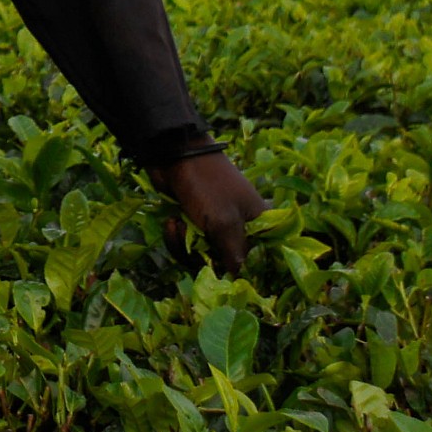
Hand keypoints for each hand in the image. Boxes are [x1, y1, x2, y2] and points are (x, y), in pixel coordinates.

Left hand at [148, 152, 268, 272]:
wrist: (173, 155)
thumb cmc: (206, 185)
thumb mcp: (224, 221)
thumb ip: (234, 252)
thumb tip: (240, 277)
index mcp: (256, 223)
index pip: (259, 258)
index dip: (243, 270)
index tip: (225, 273)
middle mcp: (239, 227)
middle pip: (226, 263)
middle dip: (204, 257)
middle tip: (193, 242)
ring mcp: (215, 225)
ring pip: (202, 256)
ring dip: (184, 246)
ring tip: (177, 224)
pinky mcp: (194, 223)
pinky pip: (187, 245)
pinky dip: (176, 237)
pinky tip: (172, 221)